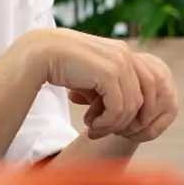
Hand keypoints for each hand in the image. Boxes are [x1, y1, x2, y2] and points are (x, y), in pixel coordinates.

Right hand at [22, 29, 178, 140]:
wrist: (39, 54)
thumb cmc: (61, 66)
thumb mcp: (90, 78)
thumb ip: (107, 92)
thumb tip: (118, 117)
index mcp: (122, 53)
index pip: (144, 88)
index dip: (133, 111)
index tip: (112, 125)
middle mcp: (125, 54)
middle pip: (140, 99)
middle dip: (124, 121)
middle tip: (101, 132)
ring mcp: (119, 62)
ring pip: (130, 107)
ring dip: (112, 125)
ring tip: (92, 131)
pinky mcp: (108, 73)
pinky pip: (118, 108)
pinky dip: (107, 123)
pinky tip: (90, 126)